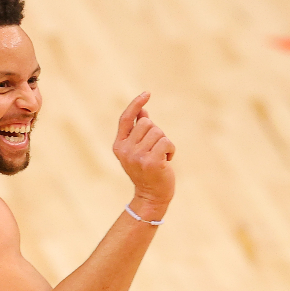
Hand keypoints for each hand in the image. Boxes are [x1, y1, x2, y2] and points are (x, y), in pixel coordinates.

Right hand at [113, 92, 176, 210]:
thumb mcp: (139, 150)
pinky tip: (167, 161)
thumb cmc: (147, 171)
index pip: (125, 118)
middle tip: (156, 150)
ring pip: (158, 132)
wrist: (151, 196)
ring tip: (161, 157)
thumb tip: (143, 111)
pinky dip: (171, 149)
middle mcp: (125, 150)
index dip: (136, 104)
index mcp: (119, 145)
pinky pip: (166, 142)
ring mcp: (137, 156)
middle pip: (146, 123)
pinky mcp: (151, 161)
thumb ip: (139, 131)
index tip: (147, 94)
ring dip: (165, 143)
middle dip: (156, 133)